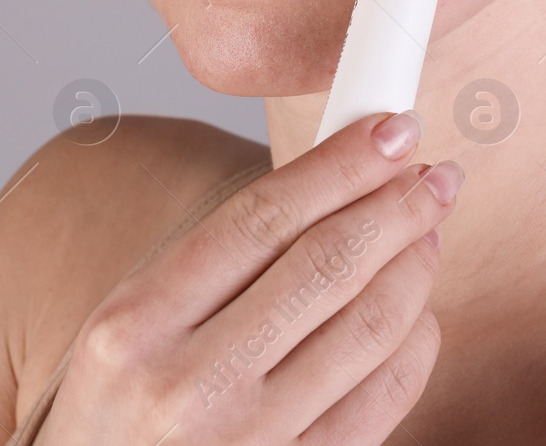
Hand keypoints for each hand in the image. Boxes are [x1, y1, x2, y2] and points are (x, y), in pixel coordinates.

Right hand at [34, 110, 460, 444]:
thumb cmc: (113, 424)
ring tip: (428, 232)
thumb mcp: (121, 332)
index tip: (386, 130)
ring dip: (414, 266)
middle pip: (325, 264)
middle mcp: (187, 384)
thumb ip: (208, 265)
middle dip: (396, 205)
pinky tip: (420, 315)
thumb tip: (322, 187)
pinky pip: (382, 402)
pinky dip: (416, 346)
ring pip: (368, 328)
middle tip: (432, 173)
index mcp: (132, 325)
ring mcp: (247, 442)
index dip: (338, 165)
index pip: (260, 218)